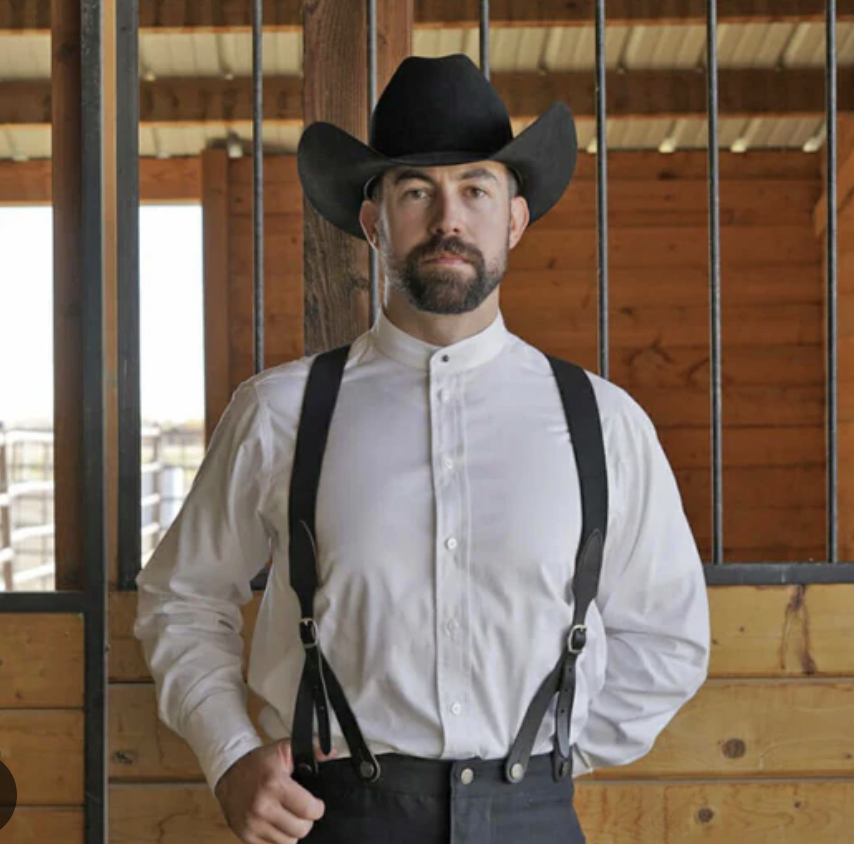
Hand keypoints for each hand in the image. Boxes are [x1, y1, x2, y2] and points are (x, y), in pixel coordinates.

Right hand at [214, 738, 338, 842]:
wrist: (229, 771)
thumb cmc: (258, 762)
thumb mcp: (285, 749)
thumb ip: (312, 749)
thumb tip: (331, 752)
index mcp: (274, 784)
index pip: (307, 810)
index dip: (317, 808)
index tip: (316, 805)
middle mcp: (262, 807)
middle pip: (300, 830)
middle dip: (306, 821)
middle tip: (302, 811)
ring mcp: (252, 824)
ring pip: (288, 842)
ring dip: (292, 831)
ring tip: (288, 816)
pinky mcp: (246, 836)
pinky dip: (278, 838)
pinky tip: (277, 824)